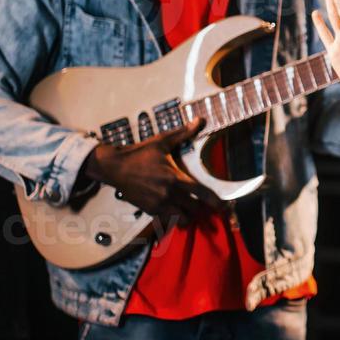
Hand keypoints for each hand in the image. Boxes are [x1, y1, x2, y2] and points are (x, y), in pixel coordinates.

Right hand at [81, 118, 214, 224]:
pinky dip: (172, 215)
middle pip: (193, 209)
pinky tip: (172, 208)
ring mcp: (158, 204)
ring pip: (181, 217)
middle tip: (203, 205)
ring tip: (188, 208)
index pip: (200, 193)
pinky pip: (166, 218)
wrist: (115, 167)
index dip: (215, 202)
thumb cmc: (139, 153)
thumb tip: (199, 121)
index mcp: (174, 178)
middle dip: (199, 208)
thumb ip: (183, 133)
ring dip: (186, 214)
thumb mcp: (162, 142)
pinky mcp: (149, 210)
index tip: (224, 207)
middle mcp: (168, 194)